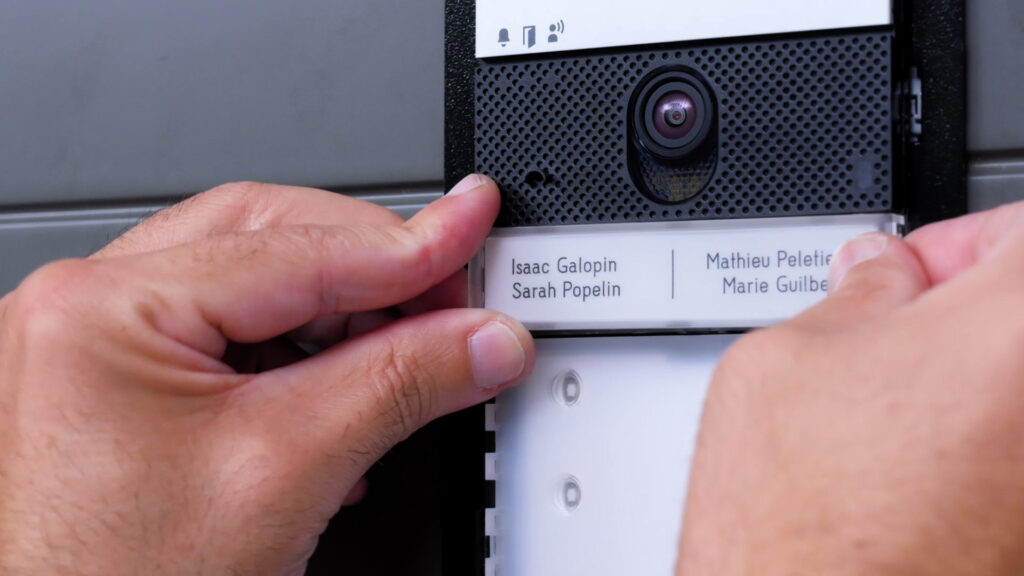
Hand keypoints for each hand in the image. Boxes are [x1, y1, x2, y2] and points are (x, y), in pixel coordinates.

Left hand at [0, 175, 534, 574]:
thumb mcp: (285, 473)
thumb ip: (400, 384)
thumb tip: (476, 340)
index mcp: (103, 309)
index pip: (295, 250)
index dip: (407, 247)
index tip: (470, 228)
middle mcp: (87, 312)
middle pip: (271, 246)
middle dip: (372, 271)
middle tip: (451, 290)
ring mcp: (98, 351)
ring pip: (256, 291)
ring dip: (343, 321)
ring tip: (409, 356)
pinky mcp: (121, 392)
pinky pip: (230, 340)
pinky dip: (303, 359)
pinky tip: (347, 398)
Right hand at [677, 202, 1023, 574]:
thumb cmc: (789, 527)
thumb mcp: (783, 360)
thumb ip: (854, 297)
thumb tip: (880, 277)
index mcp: (1015, 334)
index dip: (966, 241)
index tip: (924, 269)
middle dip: (973, 309)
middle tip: (906, 334)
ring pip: (1015, 395)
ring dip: (977, 385)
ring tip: (900, 412)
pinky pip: (1010, 459)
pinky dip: (980, 448)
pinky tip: (918, 469)